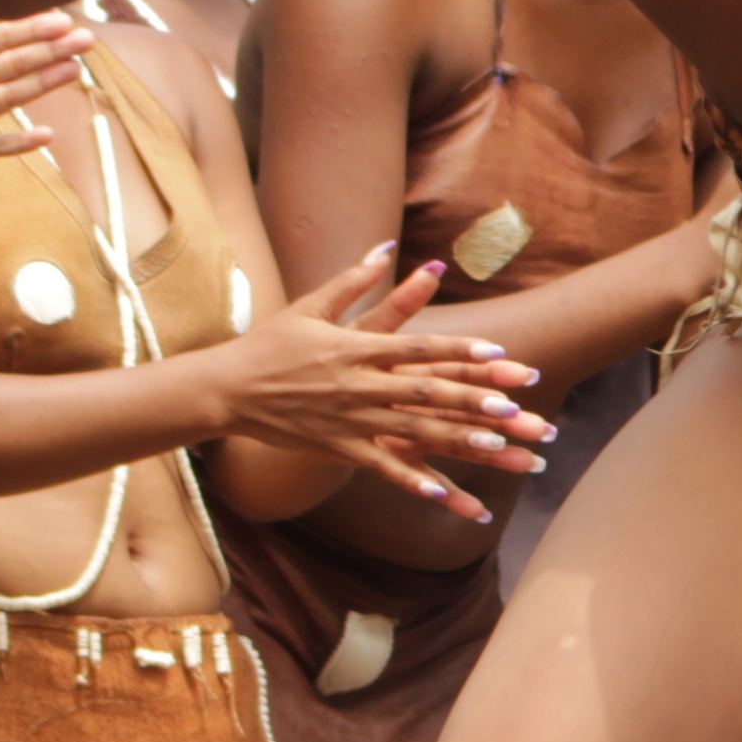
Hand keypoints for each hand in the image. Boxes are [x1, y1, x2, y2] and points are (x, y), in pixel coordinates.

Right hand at [214, 249, 556, 517]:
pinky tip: (444, 495)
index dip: (460, 350)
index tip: (498, 353)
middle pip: (426, 391)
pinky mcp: (336, 447)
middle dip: (473, 398)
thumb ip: (354, 280)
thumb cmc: (269, 343)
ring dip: (456, 438)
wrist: (225, 388)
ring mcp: (349, 419)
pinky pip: (381, 466)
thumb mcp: (310, 306)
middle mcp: (358, 384)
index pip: (418, 347)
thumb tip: (384, 246)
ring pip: (412, 430)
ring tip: (498, 447)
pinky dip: (412, 481)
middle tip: (516, 406)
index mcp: (356, 348)